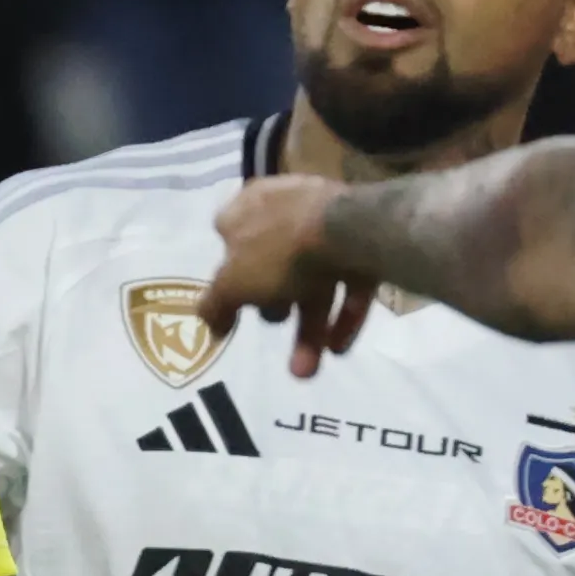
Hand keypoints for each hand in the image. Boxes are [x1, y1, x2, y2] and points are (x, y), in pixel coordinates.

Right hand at [195, 173, 379, 375]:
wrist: (349, 232)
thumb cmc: (278, 252)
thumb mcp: (232, 284)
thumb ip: (216, 305)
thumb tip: (210, 325)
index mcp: (249, 206)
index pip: (230, 235)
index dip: (231, 270)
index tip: (237, 302)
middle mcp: (288, 208)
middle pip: (275, 263)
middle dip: (276, 306)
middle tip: (277, 325)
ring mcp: (329, 223)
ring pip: (314, 278)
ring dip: (309, 327)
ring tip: (307, 369)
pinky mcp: (364, 241)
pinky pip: (348, 281)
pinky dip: (342, 315)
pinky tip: (336, 348)